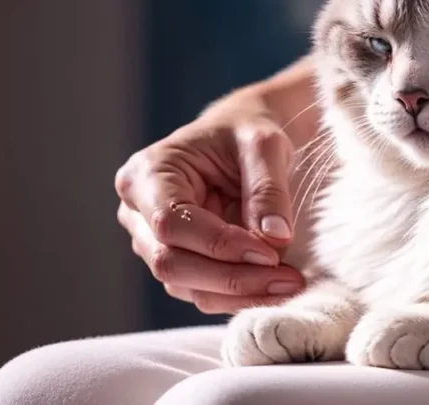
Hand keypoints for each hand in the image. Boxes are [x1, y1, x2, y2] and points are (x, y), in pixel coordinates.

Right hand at [115, 97, 304, 313]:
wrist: (247, 139)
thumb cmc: (249, 132)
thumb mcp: (265, 145)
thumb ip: (268, 190)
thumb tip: (275, 239)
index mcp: (148, 173)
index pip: (171, 223)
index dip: (219, 244)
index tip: (271, 253)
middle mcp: (138, 211)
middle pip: (170, 263)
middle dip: (231, 277)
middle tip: (288, 280)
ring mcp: (153, 241)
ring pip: (185, 285)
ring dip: (239, 293)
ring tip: (291, 285)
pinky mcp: (178, 261)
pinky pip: (201, 291)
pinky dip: (239, 295)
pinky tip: (276, 288)